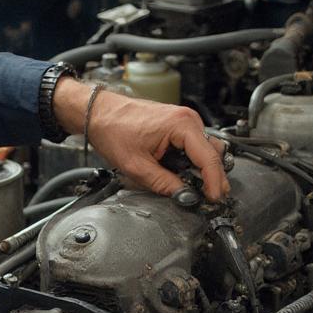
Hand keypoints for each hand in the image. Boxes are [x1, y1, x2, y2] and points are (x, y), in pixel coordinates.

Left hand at [52, 78, 229, 200]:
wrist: (97, 113)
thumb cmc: (112, 130)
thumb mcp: (136, 166)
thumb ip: (163, 184)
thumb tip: (185, 197)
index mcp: (181, 125)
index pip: (209, 158)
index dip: (215, 182)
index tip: (215, 199)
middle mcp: (187, 119)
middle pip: (213, 154)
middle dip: (213, 177)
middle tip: (209, 199)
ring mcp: (184, 120)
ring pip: (205, 150)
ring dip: (202, 170)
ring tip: (193, 188)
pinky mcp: (177, 125)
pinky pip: (194, 146)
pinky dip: (192, 161)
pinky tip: (182, 174)